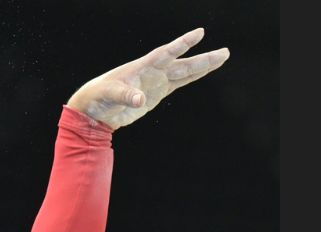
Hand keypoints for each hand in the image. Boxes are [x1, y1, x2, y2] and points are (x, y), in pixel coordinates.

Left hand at [66, 28, 228, 129]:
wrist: (95, 108)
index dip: (182, 44)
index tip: (199, 33)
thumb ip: (124, 95)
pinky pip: (179, 83)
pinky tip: (205, 70)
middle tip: (225, 53)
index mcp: (142, 67)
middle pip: (183, 63)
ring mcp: (157, 81)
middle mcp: (153, 72)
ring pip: (185, 72)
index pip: (166, 52)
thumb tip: (140, 100)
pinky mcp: (157, 93)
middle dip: (203, 59)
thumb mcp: (109, 95)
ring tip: (222, 57)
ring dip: (203, 66)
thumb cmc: (98, 97)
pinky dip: (193, 77)